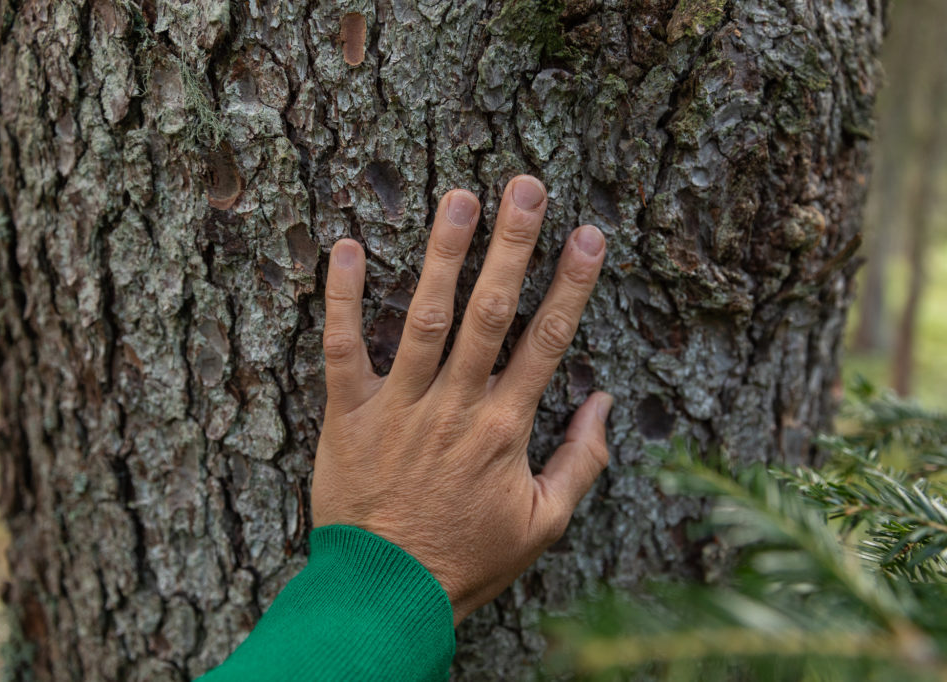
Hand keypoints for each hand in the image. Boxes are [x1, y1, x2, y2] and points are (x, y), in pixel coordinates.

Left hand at [311, 175, 610, 624]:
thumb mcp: (544, 524)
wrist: (388, 596)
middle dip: (513, 246)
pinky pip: (344, 349)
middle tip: (527, 187)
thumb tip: (604, 401)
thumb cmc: (468, 560)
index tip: (589, 236)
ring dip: (443, 255)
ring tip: (459, 197)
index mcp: (504, 429)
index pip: (547, 342)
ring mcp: (400, 406)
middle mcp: (455, 406)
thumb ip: (581, 461)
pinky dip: (342, 298)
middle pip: (491, 314)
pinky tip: (344, 246)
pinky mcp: (349, 414)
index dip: (572, 286)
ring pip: (426, 318)